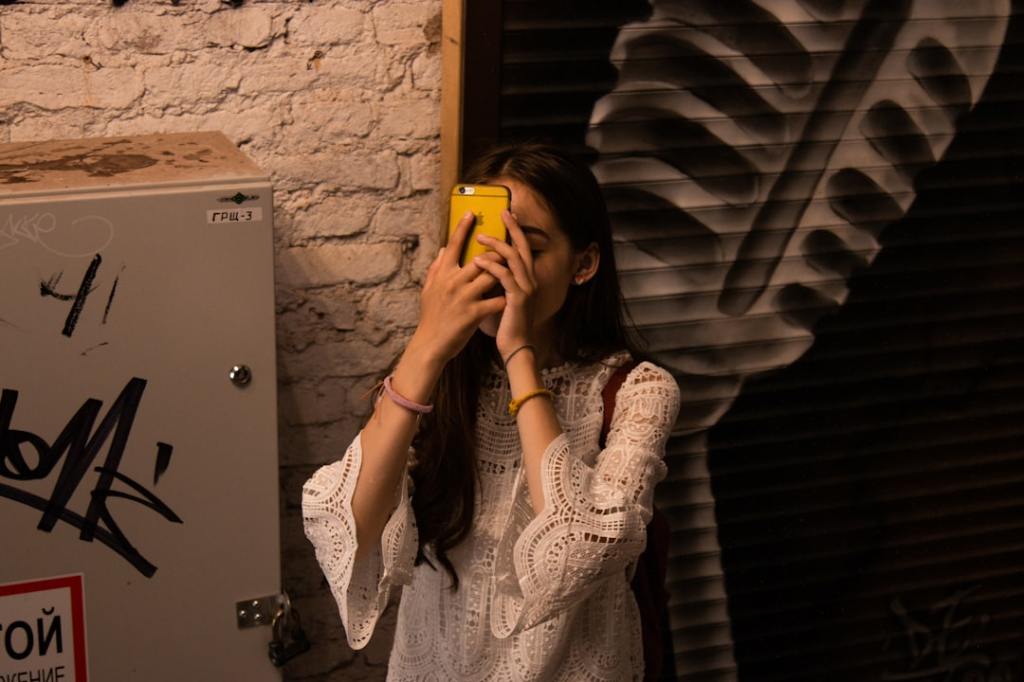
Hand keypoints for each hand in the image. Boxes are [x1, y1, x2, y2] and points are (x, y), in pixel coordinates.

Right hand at [411, 211, 506, 364]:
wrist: (431, 344)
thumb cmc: (431, 317)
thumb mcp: (428, 290)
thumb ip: (436, 268)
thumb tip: (443, 250)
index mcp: (442, 274)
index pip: (454, 245)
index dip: (463, 228)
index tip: (472, 213)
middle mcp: (453, 281)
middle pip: (481, 258)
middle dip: (498, 252)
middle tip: (508, 248)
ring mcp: (464, 297)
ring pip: (492, 276)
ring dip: (505, 272)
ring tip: (513, 270)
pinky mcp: (474, 313)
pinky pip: (496, 300)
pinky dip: (505, 298)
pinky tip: (511, 298)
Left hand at [470, 210, 538, 358]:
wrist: (514, 346)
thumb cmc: (506, 323)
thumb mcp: (502, 297)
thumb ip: (496, 281)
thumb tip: (482, 266)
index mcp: (525, 279)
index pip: (522, 248)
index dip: (516, 231)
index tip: (506, 215)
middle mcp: (529, 280)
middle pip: (522, 247)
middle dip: (512, 229)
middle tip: (502, 213)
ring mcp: (525, 288)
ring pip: (513, 258)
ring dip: (496, 245)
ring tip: (480, 238)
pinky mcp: (518, 298)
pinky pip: (505, 276)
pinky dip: (491, 266)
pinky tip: (477, 260)